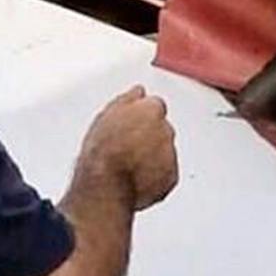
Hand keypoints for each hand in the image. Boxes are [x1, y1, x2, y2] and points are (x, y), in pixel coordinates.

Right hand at [78, 86, 178, 210]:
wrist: (107, 184)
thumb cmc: (104, 151)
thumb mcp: (107, 115)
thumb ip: (127, 99)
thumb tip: (138, 91)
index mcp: (151, 110)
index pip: (154, 105)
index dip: (141, 116)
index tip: (131, 124)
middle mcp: (166, 130)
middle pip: (162, 128)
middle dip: (149, 135)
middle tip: (127, 146)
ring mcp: (170, 154)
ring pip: (164, 151)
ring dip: (152, 155)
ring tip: (128, 165)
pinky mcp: (171, 177)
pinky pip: (166, 173)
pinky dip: (155, 175)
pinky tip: (135, 177)